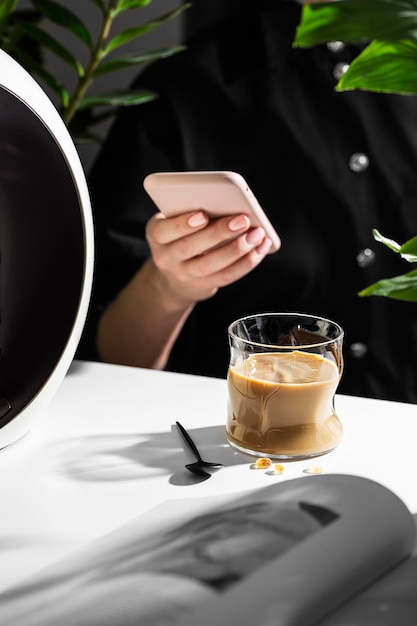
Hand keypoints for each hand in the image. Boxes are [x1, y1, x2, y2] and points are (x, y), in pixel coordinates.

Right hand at [145, 210, 276, 304]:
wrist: (173, 277)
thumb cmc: (180, 236)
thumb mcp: (175, 223)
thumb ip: (192, 213)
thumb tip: (229, 205)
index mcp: (156, 235)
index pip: (164, 230)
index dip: (183, 224)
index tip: (203, 214)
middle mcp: (165, 258)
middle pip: (191, 247)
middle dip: (219, 233)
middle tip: (243, 219)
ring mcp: (184, 275)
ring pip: (211, 264)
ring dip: (237, 249)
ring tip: (258, 234)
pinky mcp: (203, 286)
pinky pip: (226, 276)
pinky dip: (246, 262)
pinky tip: (261, 248)